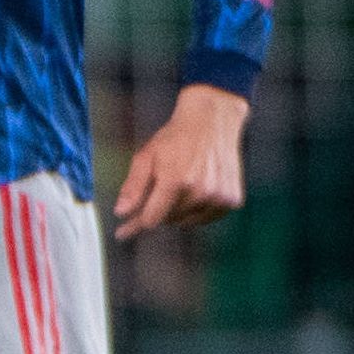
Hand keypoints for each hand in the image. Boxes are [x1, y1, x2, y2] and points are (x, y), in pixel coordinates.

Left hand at [113, 82, 248, 240]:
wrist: (212, 121)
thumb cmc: (175, 137)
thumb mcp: (146, 157)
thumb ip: (133, 187)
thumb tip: (121, 213)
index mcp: (176, 181)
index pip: (151, 218)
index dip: (135, 225)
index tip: (123, 232)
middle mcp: (200, 192)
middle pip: (168, 220)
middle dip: (158, 209)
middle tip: (159, 190)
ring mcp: (218, 197)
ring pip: (187, 221)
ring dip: (178, 210)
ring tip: (180, 184)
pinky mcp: (232, 199)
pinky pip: (206, 218)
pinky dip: (197, 210)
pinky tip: (196, 190)